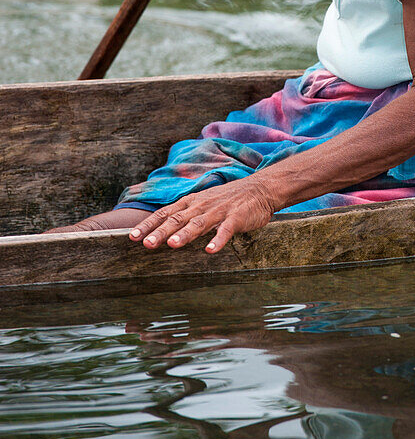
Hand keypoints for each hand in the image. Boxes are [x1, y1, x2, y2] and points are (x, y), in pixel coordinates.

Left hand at [128, 177, 275, 253]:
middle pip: (178, 219)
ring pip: (199, 223)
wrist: (259, 189)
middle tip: (146, 244)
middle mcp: (201, 206)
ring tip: (173, 245)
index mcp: (191, 203)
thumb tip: (159, 229)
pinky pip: (226, 230)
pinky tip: (211, 250)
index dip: (149, 225)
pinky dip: (218, 239)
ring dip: (186, 234)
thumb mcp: (202, 202)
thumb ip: (184, 214)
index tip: (132, 236)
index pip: (165, 213)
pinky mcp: (236, 218)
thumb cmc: (227, 199)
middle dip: (161, 231)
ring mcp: (219, 211)